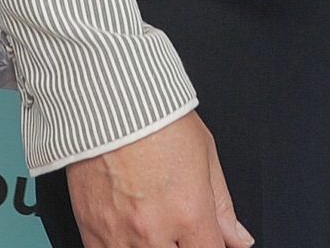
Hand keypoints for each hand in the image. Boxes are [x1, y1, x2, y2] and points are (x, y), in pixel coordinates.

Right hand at [62, 112, 249, 247]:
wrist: (108, 97)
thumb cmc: (156, 117)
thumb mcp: (205, 155)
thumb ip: (222, 206)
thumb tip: (238, 239)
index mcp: (189, 212)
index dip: (213, 247)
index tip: (207, 239)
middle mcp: (155, 229)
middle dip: (182, 244)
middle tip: (179, 228)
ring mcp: (120, 233)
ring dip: (154, 246)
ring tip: (154, 227)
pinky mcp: (91, 229)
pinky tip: (130, 234)